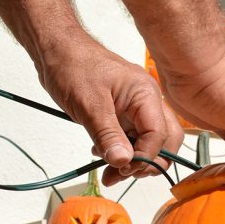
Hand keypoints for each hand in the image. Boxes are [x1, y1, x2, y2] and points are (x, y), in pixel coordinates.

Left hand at [38, 36, 183, 185]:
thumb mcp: (89, 104)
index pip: (159, 134)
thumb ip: (107, 134)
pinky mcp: (127, 114)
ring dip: (135, 161)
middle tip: (122, 174)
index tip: (123, 169)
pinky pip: (135, 138)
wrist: (57, 49)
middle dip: (148, 162)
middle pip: (167, 140)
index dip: (144, 156)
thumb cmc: (73, 66)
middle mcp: (149, 102)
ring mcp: (139, 108)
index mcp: (146, 95)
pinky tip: (104, 154)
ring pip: (152, 142)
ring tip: (110, 171)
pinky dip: (124, 152)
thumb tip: (123, 162)